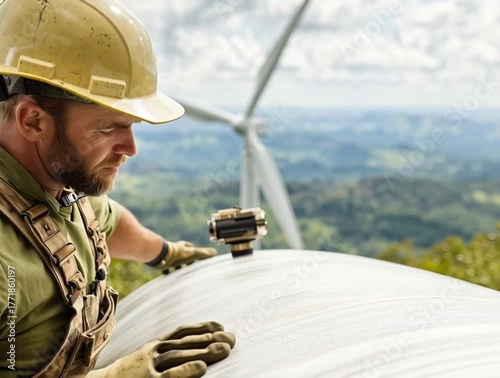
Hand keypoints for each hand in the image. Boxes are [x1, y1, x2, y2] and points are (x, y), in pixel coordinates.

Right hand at [89, 321, 234, 377]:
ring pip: (181, 355)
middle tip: (232, 338)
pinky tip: (201, 368)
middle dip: (210, 338)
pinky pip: (169, 376)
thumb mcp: (143, 359)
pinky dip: (186, 371)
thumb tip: (188, 351)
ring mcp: (149, 367)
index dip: (202, 327)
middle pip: (186, 342)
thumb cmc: (126, 376)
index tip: (221, 324)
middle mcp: (152, 353)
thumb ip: (162, 351)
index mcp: (153, 346)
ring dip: (204, 350)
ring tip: (224, 349)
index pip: (181, 332)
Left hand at [155, 241, 216, 273]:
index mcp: (184, 247)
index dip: (196, 254)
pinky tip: (171, 278)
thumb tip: (215, 252)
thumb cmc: (178, 254)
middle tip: (191, 269)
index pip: (192, 249)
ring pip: (174, 263)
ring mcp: (169, 257)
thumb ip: (204, 253)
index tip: (199, 258)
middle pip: (183, 256)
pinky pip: (166, 269)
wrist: (162, 256)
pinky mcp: (163, 263)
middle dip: (187, 262)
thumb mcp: (193, 253)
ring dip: (177, 268)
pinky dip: (169, 273)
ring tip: (181, 275)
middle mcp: (176, 250)